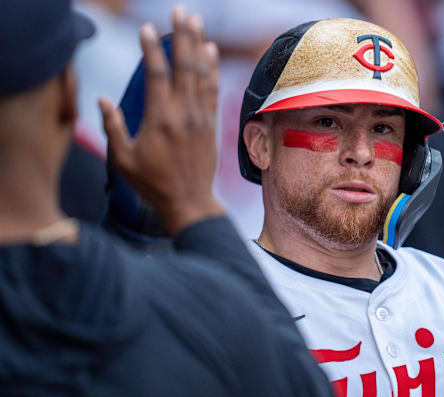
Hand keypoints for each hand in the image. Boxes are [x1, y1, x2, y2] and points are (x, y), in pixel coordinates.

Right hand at [99, 6, 223, 236]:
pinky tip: (211, 51)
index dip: (152, 49)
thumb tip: (102, 97)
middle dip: (182, 35)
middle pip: (185, 66)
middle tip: (180, 10)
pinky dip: (213, 68)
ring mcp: (201, 117)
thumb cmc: (153, 183)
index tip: (147, 29)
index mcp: (159, 119)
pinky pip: (213, 89)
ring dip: (199, 44)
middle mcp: (183, 113)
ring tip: (196, 21)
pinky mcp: (211, 124)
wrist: (189, 202)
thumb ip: (112, 127)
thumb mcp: (123, 159)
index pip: (157, 75)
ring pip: (202, 74)